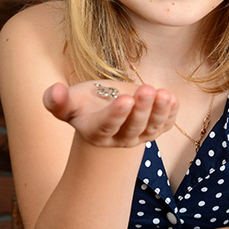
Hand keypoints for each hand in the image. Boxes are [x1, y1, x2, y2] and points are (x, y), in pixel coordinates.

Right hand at [43, 81, 178, 147]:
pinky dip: (171, 113)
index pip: (107, 125)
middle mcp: (120, 138)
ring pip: (152, 127)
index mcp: (97, 131)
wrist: (106, 108)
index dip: (117, 114)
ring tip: (163, 94)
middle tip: (147, 90)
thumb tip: (55, 91)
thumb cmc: (85, 103)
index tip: (126, 99)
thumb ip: (57, 100)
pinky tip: (173, 98)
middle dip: (141, 109)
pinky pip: (165, 124)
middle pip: (133, 127)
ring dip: (160, 111)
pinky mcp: (155, 129)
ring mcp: (139, 136)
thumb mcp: (69, 101)